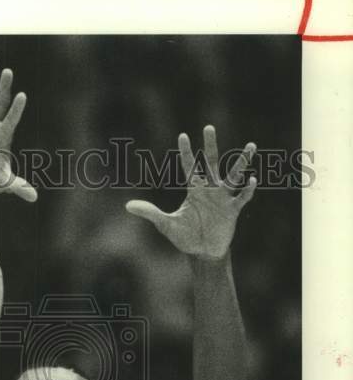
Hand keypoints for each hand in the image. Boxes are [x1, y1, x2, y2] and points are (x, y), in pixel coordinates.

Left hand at [126, 126, 256, 260]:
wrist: (203, 252)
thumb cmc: (186, 237)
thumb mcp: (166, 224)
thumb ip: (150, 213)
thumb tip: (127, 206)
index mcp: (195, 190)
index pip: (189, 166)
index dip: (185, 152)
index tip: (182, 135)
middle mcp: (210, 189)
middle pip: (211, 162)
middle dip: (209, 146)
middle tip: (208, 127)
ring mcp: (223, 198)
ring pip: (234, 176)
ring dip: (241, 162)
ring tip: (250, 146)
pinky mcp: (233, 210)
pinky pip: (242, 198)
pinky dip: (247, 190)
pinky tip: (251, 181)